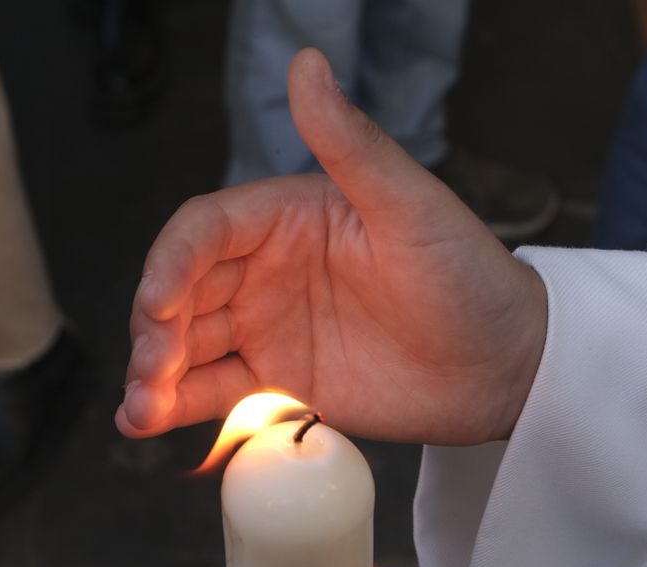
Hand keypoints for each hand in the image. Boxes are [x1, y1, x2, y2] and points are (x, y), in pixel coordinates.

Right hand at [117, 49, 545, 445]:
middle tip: (153, 367)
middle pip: (184, 290)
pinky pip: (214, 391)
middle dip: (156, 327)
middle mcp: (267, 270)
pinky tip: (148, 422)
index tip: (162, 301)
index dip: (173, 262)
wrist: (505, 367)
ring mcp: (269, 328)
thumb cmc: (468, 275)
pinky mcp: (280, 382)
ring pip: (188, 345)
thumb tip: (307, 65)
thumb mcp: (409, 205)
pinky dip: (177, 406)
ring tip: (142, 409)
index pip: (206, 230)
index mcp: (288, 217)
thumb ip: (349, 143)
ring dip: (155, 372)